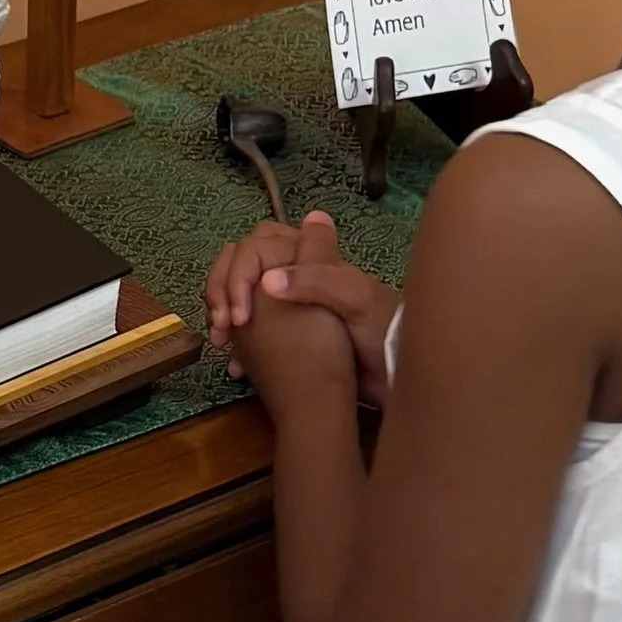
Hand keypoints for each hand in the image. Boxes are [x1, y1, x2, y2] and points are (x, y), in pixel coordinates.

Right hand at [207, 210, 398, 406]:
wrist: (400, 375)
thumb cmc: (384, 330)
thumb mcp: (357, 299)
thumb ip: (316, 281)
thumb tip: (266, 280)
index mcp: (310, 257)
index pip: (254, 247)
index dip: (237, 275)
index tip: (237, 317)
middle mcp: (296, 275)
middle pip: (241, 268)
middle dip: (221, 293)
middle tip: (220, 330)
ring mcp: (291, 306)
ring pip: (242, 298)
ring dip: (224, 317)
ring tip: (222, 346)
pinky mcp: (290, 335)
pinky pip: (252, 330)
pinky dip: (239, 344)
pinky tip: (236, 366)